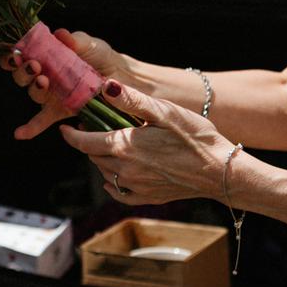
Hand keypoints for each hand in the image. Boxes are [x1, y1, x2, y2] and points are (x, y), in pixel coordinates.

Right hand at [0, 28, 127, 140]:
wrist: (120, 76)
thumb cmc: (100, 56)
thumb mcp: (88, 44)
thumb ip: (74, 39)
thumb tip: (60, 34)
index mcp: (45, 55)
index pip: (21, 54)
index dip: (12, 55)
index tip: (16, 52)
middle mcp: (43, 75)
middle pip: (22, 75)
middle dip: (23, 70)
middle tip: (34, 65)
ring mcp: (51, 94)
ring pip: (33, 94)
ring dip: (33, 88)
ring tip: (43, 82)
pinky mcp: (60, 110)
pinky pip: (42, 120)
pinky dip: (30, 128)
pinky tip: (20, 134)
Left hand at [59, 84, 230, 205]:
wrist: (220, 171)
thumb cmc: (195, 137)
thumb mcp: (164, 111)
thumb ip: (132, 101)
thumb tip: (105, 87)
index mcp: (124, 146)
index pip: (85, 142)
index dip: (72, 135)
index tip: (65, 128)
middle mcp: (125, 170)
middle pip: (94, 157)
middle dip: (89, 143)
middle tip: (95, 129)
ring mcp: (136, 187)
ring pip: (106, 173)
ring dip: (102, 160)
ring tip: (111, 145)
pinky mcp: (148, 198)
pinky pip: (120, 193)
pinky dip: (113, 183)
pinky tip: (116, 176)